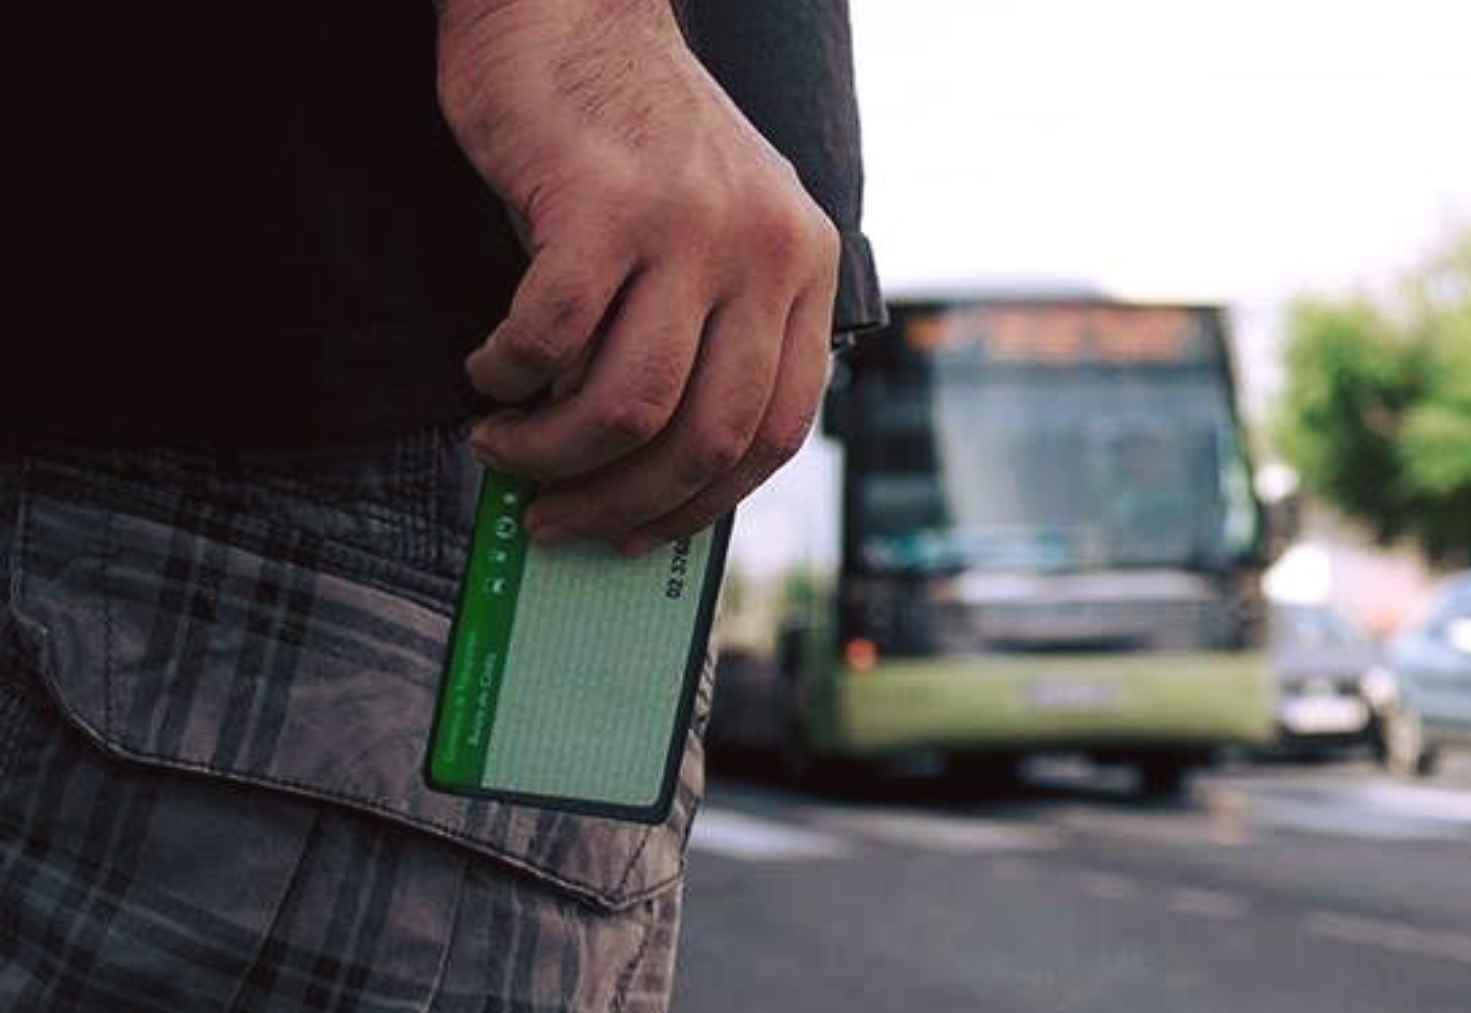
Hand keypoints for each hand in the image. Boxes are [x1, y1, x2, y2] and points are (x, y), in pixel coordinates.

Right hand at [437, 0, 838, 552]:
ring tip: (504, 447)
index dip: (705, 502)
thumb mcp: (713, 231)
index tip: (642, 534)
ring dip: (553, 453)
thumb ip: (706, 334)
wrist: (571, 11)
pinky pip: (552, 339)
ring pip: (629, 405)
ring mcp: (688, 226)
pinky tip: (488, 370)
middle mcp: (763, 250)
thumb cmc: (627, 140)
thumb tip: (643, 476)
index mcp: (803, 267)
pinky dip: (509, 376)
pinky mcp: (602, 205)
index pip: (778, 429)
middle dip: (622, 504)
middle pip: (707, 436)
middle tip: (556, 517)